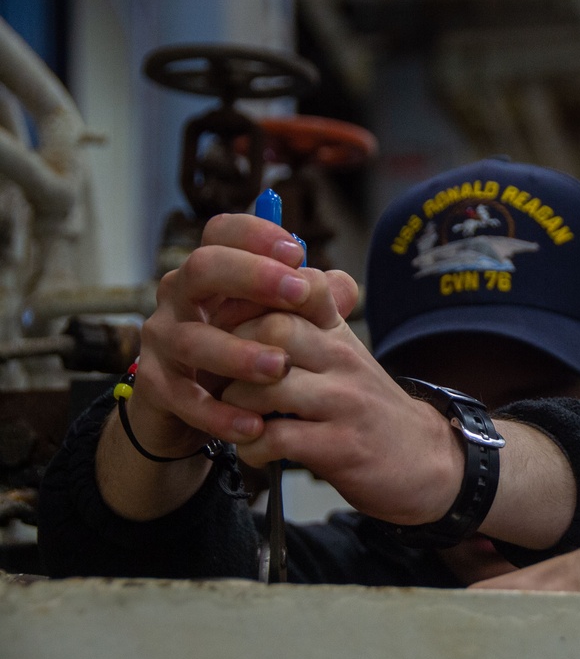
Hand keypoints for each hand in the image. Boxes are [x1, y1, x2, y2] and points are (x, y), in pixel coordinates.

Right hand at [127, 213, 320, 456]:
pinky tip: (254, 425)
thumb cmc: (245, 352)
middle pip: (203, 268)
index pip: (222, 233)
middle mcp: (179, 297)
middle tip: (298, 292)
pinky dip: (220, 414)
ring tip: (281, 367)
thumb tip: (346, 287)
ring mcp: (162, 340)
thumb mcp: (280, 325)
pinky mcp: (154, 386)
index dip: (256, 234)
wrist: (196, 411)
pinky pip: (183, 399)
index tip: (297, 252)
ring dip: (238, 353)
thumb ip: (314, 305)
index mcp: (211, 272)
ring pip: (193, 339)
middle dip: (252, 276)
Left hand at [220, 286, 464, 525]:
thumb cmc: (370, 409)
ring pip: (266, 384)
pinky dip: (251, 448)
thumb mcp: (345, 358)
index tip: (231, 323)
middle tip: (220, 378)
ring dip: (234, 405)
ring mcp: (344, 402)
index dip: (255, 297)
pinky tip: (256, 451)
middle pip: (273, 329)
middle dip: (231, 353)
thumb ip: (308, 327)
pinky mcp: (342, 446)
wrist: (425, 460)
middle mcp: (344, 359)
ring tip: (236, 420)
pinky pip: (277, 438)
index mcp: (340, 334)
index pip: (301, 286)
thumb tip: (254, 295)